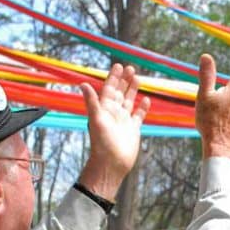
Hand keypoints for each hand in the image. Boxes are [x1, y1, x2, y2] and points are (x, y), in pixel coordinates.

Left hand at [77, 64, 150, 195]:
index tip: (118, 65)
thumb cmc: (102, 143)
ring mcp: (124, 120)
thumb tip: (83, 84)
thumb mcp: (96, 119)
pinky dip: (142, 107)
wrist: (112, 163)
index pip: (109, 88)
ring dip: (133, 90)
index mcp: (105, 108)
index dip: (113, 77)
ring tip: (138, 78)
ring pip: (129, 101)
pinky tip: (146, 100)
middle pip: (120, 92)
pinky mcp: (133, 129)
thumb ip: (91, 102)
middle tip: (130, 68)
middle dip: (124, 80)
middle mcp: (114, 112)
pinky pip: (138, 115)